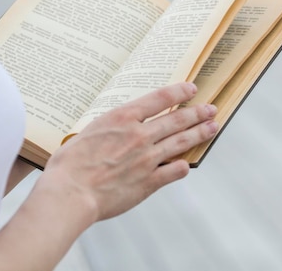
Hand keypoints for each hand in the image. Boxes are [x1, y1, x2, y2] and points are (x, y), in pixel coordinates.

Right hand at [40, 82, 218, 221]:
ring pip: (181, 142)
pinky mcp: (149, 182)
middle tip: (211, 109)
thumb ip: (106, 130)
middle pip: (176, 120)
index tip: (191, 89)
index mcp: (122, 119)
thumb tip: (112, 130)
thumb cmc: (69, 165)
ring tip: (212, 127)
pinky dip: (183, 166)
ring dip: (199, 133)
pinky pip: (174, 171)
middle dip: (197, 113)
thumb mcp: (86, 134)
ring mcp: (147, 158)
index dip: (178, 92)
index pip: (159, 99)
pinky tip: (187, 164)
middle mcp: (139, 135)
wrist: (71, 193)